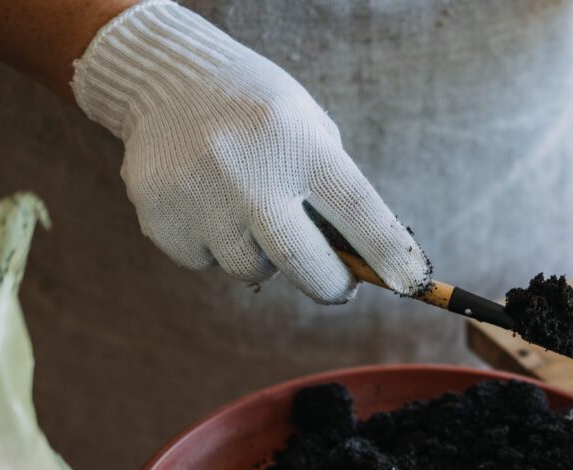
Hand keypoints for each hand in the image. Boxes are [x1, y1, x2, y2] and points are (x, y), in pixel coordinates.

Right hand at [71, 0, 431, 302]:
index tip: (413, 283)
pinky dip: (215, 247)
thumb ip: (335, 191)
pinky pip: (206, 262)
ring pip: (252, 269)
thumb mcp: (309, 130)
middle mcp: (249, 171)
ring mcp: (200, 197)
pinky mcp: (160, 218)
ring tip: (249, 210)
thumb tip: (362, 267)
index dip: (391, 254)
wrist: (168, 79)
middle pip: (305, 264)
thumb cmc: (260, 115)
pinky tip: (207, 204)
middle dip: (332, 287)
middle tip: (342, 287)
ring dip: (264, 257)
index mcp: (299, 142)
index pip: (359, 212)